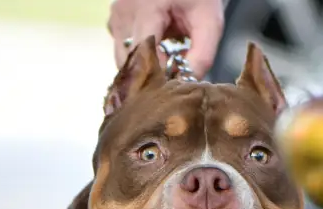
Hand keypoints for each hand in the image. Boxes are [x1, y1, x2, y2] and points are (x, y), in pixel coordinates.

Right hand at [108, 0, 224, 79]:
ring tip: (167, 60)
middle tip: (174, 75)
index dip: (157, 76)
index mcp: (145, 10)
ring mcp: (115, 18)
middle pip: (130, 64)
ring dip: (144, 68)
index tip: (175, 85)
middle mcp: (123, 15)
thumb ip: (202, 55)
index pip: (142, 57)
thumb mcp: (209, 23)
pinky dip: (139, 59)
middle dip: (150, 77)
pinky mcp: (114, 23)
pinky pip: (122, 51)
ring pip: (124, 61)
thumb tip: (186, 84)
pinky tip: (157, 50)